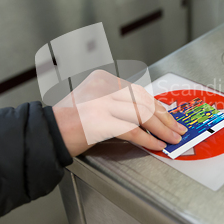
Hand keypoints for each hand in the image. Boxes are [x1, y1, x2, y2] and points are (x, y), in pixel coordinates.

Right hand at [53, 70, 186, 156]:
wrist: (47, 133)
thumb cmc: (69, 122)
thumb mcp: (94, 102)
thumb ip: (116, 103)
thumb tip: (147, 116)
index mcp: (103, 79)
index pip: (137, 92)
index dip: (157, 106)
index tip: (169, 116)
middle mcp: (103, 87)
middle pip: (142, 102)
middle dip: (163, 118)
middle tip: (177, 128)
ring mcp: (102, 103)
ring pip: (141, 115)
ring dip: (160, 129)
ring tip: (171, 139)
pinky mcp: (101, 120)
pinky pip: (132, 130)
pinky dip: (147, 139)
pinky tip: (156, 144)